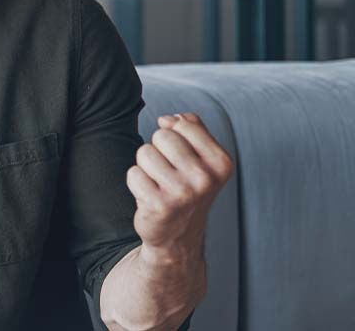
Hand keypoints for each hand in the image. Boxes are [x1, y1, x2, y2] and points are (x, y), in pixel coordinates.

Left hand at [127, 113, 233, 263]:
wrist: (178, 235)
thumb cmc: (186, 188)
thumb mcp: (200, 157)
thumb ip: (191, 128)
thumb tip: (168, 119)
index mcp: (221, 163)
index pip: (183, 124)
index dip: (174, 135)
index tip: (181, 158)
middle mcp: (206, 179)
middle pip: (162, 136)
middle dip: (158, 151)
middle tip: (167, 174)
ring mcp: (183, 194)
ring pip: (145, 153)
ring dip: (146, 167)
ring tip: (158, 185)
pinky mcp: (159, 206)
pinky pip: (133, 174)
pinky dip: (136, 183)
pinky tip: (149, 197)